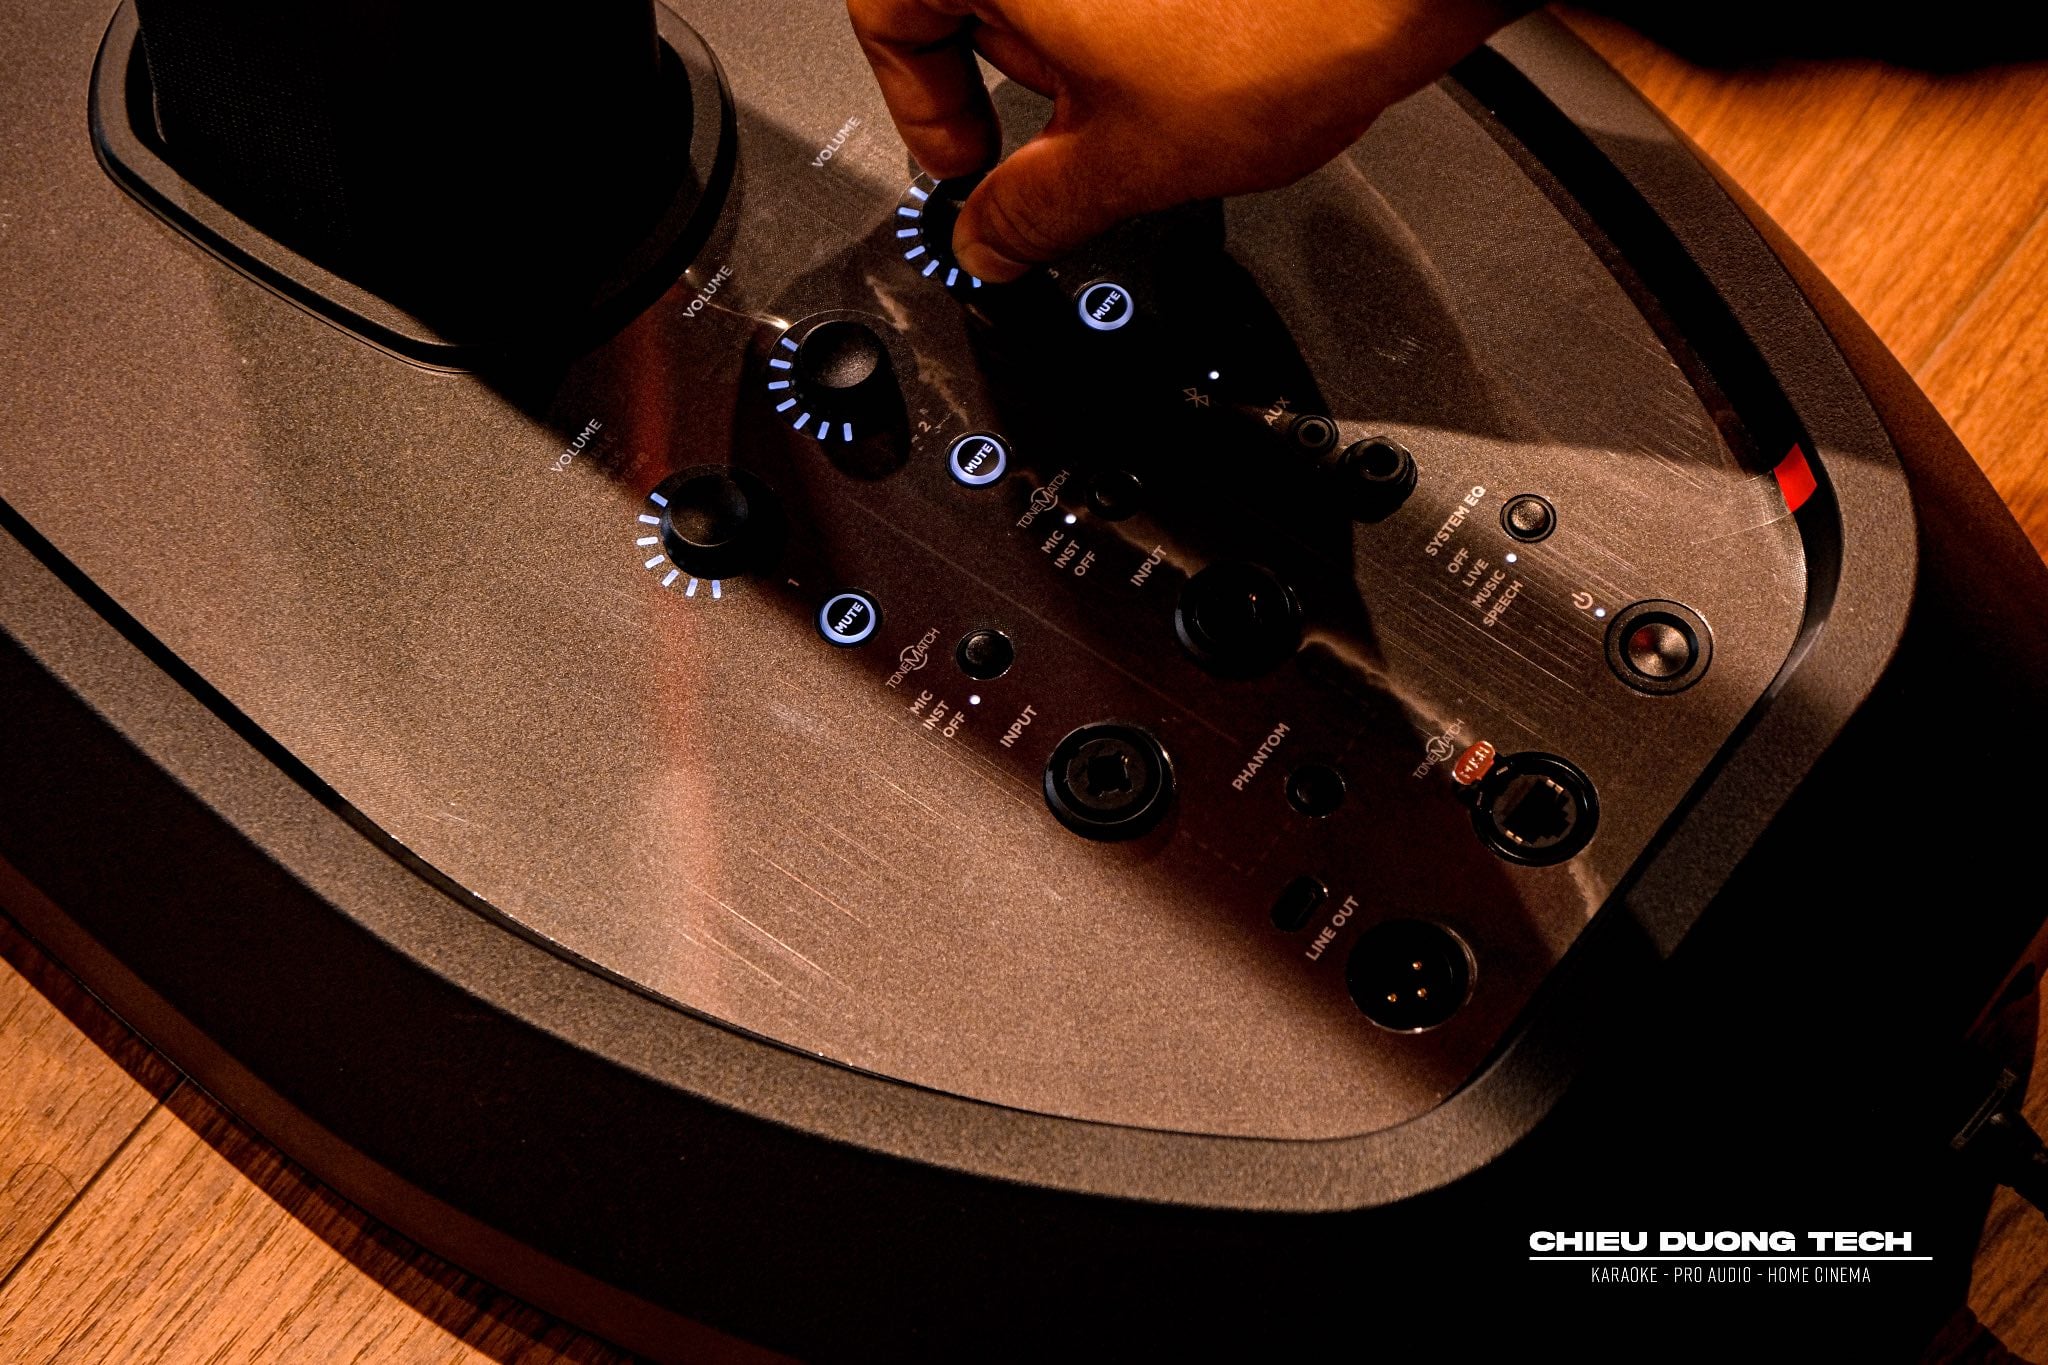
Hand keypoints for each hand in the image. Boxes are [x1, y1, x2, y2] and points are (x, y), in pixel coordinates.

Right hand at [847, 0, 1526, 280]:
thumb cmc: (1280, 28)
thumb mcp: (1123, 164)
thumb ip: (1030, 214)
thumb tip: (986, 244)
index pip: (885, 23)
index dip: (922, 116)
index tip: (970, 171)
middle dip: (1022, 87)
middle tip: (1075, 149)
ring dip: (1087, 55)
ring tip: (1159, 106)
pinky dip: (1139, 22)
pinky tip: (1196, 65)